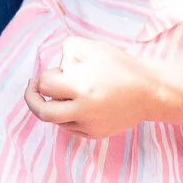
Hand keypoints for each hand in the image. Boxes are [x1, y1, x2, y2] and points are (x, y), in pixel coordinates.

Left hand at [25, 36, 157, 137]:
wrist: (151, 92)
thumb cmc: (121, 66)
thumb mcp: (93, 47)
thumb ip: (68, 50)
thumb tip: (55, 69)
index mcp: (81, 87)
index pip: (45, 85)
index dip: (47, 75)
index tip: (58, 71)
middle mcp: (83, 110)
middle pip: (42, 112)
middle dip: (32, 98)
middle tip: (33, 87)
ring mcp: (89, 125)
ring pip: (56, 120)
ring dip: (53, 105)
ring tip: (66, 92)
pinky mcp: (96, 134)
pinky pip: (70, 128)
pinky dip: (66, 117)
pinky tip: (74, 104)